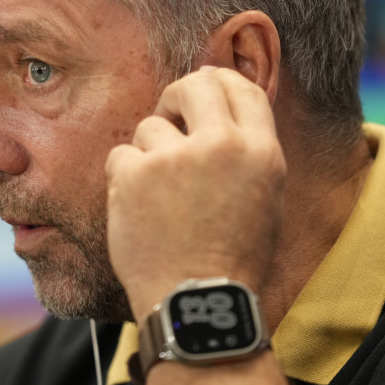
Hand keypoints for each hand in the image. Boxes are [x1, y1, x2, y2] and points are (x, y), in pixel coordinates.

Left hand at [105, 67, 285, 321]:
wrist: (197, 300)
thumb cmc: (232, 256)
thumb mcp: (263, 197)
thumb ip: (244, 150)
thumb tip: (219, 110)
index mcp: (260, 151)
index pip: (239, 86)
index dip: (215, 83)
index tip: (199, 94)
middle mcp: (220, 146)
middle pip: (193, 85)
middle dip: (176, 96)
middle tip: (169, 117)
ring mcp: (173, 158)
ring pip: (149, 126)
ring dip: (149, 153)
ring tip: (160, 197)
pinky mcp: (134, 174)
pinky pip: (121, 154)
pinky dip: (124, 177)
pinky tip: (138, 208)